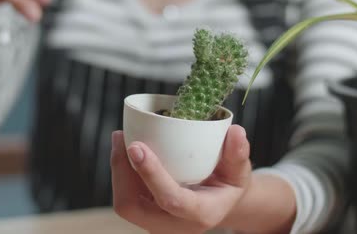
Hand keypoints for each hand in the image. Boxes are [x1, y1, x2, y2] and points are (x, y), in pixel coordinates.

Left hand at [110, 125, 251, 233]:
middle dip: (121, 171)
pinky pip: (125, 197)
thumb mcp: (239, 170)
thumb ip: (238, 153)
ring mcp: (156, 223)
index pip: (171, 199)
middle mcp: (174, 225)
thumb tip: (236, 132)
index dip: (151, 173)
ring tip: (120, 137)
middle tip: (121, 136)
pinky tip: (123, 149)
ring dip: (117, 169)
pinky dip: (120, 172)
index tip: (136, 146)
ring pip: (125, 203)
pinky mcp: (146, 214)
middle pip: (133, 207)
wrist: (220, 202)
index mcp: (201, 214)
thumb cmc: (229, 183)